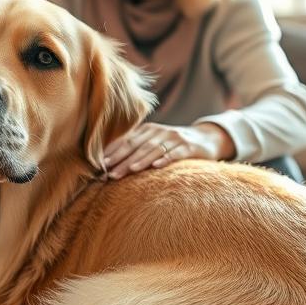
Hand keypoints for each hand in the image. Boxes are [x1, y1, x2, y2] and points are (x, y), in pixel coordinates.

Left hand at [102, 122, 234, 179]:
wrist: (204, 139)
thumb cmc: (172, 144)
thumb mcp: (154, 141)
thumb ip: (136, 148)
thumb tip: (108, 160)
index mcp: (148, 130)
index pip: (127, 142)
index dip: (114, 153)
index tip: (100, 166)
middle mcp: (159, 132)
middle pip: (138, 147)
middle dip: (123, 160)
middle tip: (110, 174)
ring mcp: (175, 138)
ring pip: (154, 150)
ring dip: (141, 160)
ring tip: (130, 170)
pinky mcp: (189, 147)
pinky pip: (176, 153)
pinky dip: (166, 159)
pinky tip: (157, 166)